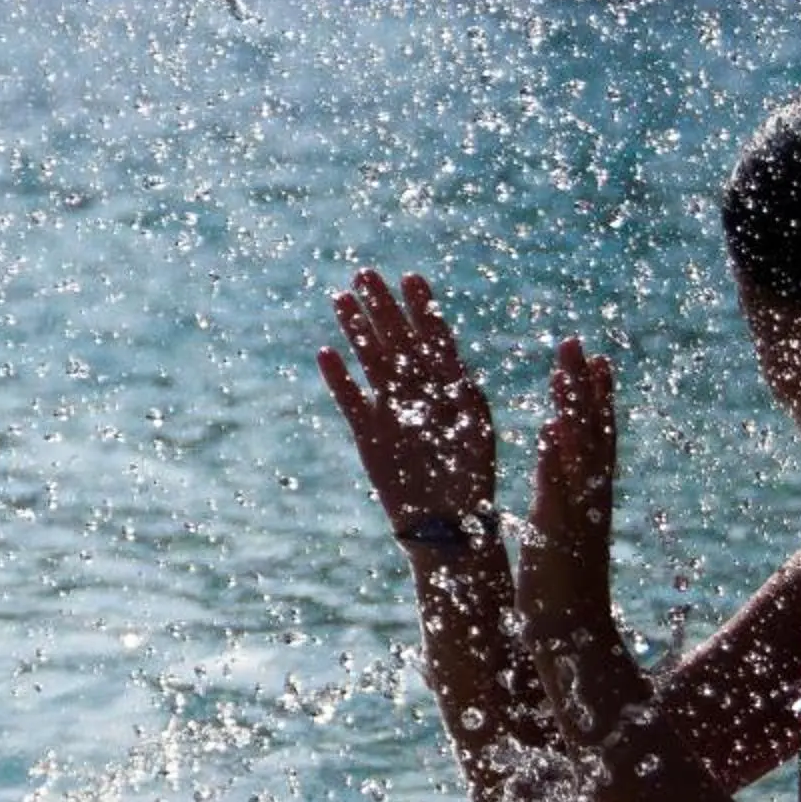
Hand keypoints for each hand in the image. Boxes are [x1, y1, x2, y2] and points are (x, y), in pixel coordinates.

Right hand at [318, 269, 497, 548]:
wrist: (448, 527)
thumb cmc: (471, 481)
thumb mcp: (475, 431)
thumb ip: (461, 395)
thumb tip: (449, 362)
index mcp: (449, 388)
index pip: (434, 338)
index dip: (422, 308)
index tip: (411, 278)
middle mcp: (419, 394)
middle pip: (397, 341)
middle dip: (383, 308)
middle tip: (365, 274)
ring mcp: (392, 412)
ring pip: (372, 362)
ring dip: (357, 331)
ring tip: (341, 299)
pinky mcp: (369, 435)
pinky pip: (350, 401)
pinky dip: (339, 379)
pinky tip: (326, 353)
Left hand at [519, 338, 656, 748]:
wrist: (572, 641)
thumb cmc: (563, 592)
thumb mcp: (558, 532)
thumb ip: (560, 500)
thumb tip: (554, 474)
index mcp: (590, 498)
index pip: (597, 436)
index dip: (596, 397)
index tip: (594, 359)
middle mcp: (590, 500)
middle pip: (593, 432)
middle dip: (584, 387)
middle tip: (577, 344)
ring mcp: (579, 515)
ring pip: (582, 452)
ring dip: (575, 408)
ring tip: (568, 368)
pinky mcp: (560, 535)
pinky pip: (560, 491)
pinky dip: (557, 460)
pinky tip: (550, 430)